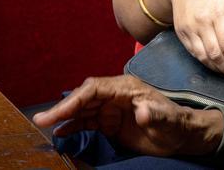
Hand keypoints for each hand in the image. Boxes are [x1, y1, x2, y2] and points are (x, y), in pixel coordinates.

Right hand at [32, 75, 222, 156]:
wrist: (182, 135)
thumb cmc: (177, 124)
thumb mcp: (169, 120)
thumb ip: (156, 115)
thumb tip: (143, 111)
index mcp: (126, 88)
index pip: (95, 88)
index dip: (76, 98)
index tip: (60, 112)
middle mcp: (116, 95)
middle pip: (84, 97)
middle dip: (63, 108)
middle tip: (41, 120)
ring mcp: (112, 108)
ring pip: (83, 109)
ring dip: (64, 117)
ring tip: (44, 126)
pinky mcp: (111, 122)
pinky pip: (87, 122)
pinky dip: (73, 126)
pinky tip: (61, 133)